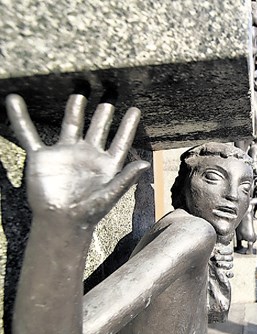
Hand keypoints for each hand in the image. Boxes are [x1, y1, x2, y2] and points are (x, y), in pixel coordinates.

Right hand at [6, 94, 149, 226]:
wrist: (61, 221)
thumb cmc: (89, 212)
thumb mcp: (111, 194)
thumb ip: (127, 178)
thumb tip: (145, 163)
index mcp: (106, 164)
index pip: (120, 140)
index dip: (128, 125)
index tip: (135, 109)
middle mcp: (87, 155)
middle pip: (98, 127)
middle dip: (104, 111)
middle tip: (109, 93)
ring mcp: (65, 153)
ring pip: (71, 124)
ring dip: (75, 108)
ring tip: (80, 92)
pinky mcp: (43, 157)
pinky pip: (29, 134)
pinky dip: (21, 117)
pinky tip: (14, 101)